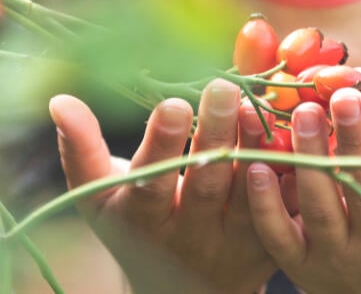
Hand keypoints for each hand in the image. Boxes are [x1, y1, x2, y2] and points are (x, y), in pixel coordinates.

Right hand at [50, 78, 275, 293]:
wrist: (184, 292)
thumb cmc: (136, 228)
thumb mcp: (99, 197)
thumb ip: (80, 149)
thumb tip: (59, 100)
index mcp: (145, 218)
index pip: (151, 182)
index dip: (161, 145)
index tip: (173, 104)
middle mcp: (191, 233)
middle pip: (206, 182)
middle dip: (215, 133)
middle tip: (224, 87)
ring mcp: (235, 241)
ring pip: (250, 193)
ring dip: (257, 148)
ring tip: (259, 106)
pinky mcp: (271, 242)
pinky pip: (287, 206)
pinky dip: (294, 172)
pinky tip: (300, 134)